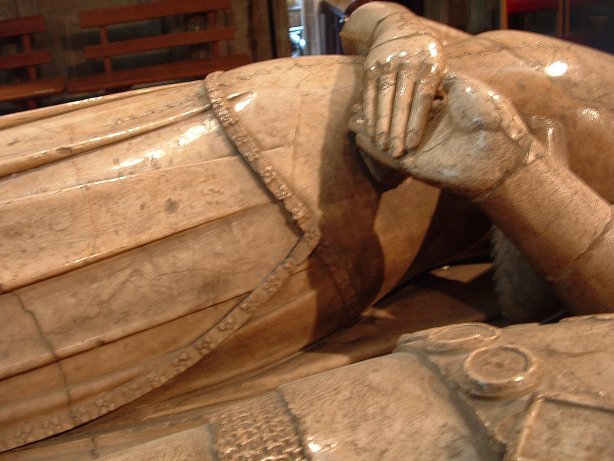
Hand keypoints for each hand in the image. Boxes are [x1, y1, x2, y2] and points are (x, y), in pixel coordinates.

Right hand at [355, 73, 537, 198]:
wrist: (498, 151)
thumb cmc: (489, 117)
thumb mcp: (468, 88)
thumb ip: (449, 82)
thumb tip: (439, 75)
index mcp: (442, 113)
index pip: (410, 105)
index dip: (392, 99)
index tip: (377, 89)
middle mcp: (428, 131)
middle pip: (394, 122)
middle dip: (375, 116)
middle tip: (355, 108)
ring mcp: (420, 149)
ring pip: (387, 138)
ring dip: (369, 130)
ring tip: (351, 120)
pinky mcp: (415, 165)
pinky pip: (388, 156)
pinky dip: (372, 147)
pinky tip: (358, 137)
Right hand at [361, 33, 444, 157]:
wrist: (400, 29)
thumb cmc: (427, 58)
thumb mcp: (442, 67)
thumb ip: (446, 89)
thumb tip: (446, 117)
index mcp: (429, 68)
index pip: (422, 99)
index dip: (416, 123)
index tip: (412, 144)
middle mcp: (407, 65)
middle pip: (401, 102)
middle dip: (397, 129)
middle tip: (395, 152)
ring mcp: (386, 66)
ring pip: (383, 99)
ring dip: (381, 125)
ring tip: (382, 146)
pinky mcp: (370, 69)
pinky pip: (369, 95)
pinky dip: (369, 115)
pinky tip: (370, 132)